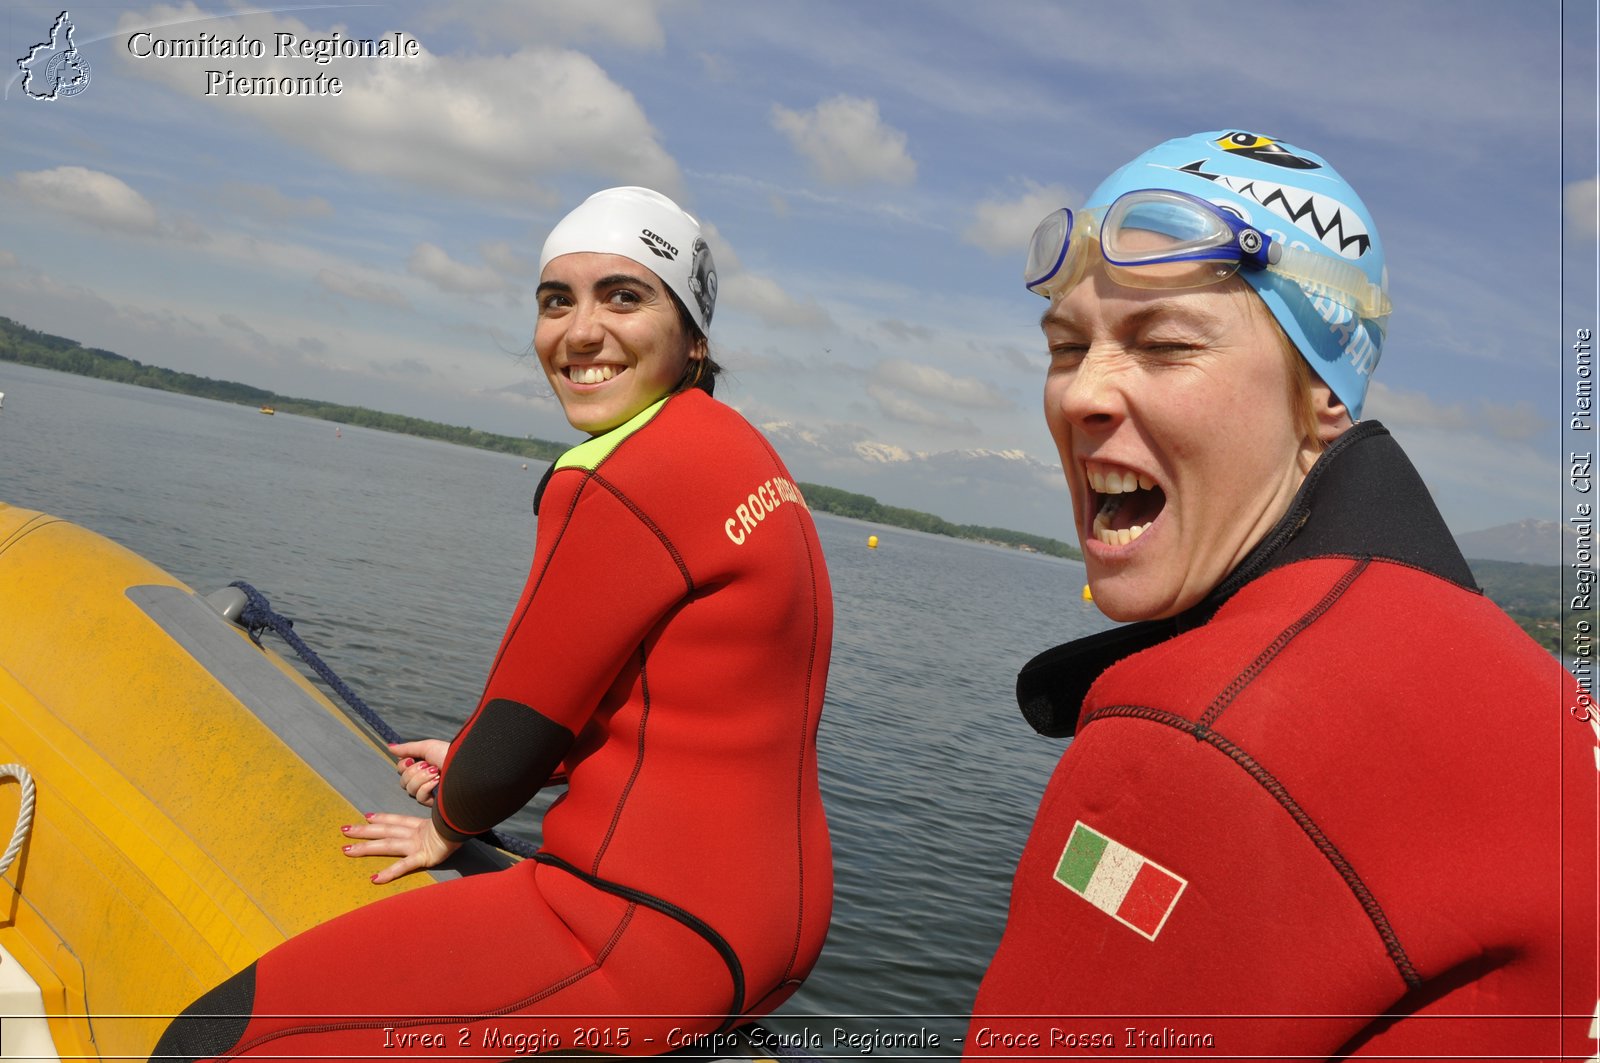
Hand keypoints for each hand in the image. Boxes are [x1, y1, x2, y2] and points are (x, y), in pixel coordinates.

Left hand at [341, 812, 460, 883]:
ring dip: (365, 847)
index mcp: (422, 825)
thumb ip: (447, 818)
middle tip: (345, 830)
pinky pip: (404, 866)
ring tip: (347, 850)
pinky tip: (375, 879)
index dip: (382, 818)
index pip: (397, 821)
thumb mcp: (452, 820)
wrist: (470, 822)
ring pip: (387, 845)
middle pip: (385, 831)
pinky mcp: (424, 856)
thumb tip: (450, 812)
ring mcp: (418, 845)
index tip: (367, 816)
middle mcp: (416, 834)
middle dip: (364, 831)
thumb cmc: (463, 821)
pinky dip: (390, 873)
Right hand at [388, 739, 448, 806]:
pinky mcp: (434, 801)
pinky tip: (437, 781)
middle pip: (403, 780)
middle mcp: (425, 778)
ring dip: (421, 778)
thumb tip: (389, 747)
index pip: (401, 769)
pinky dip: (426, 788)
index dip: (404, 765)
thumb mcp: (428, 747)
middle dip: (413, 771)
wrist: (466, 766)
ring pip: (409, 789)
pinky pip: (419, 797)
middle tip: (429, 765)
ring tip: (436, 772)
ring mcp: (429, 791)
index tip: (412, 759)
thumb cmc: (450, 754)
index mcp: (423, 765)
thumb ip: (408, 748)